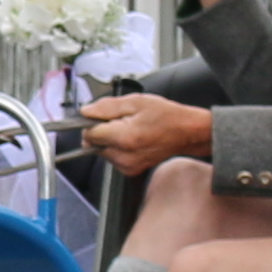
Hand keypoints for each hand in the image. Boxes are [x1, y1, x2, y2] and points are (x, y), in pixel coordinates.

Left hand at [71, 93, 205, 177]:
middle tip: (120, 121)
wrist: (186, 133)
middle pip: (93, 143)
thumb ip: (107, 107)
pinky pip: (111, 157)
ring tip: (129, 129)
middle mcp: (124, 156)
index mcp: (124, 137)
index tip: (103, 116)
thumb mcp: (136, 101)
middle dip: (101, 130)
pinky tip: (131, 140)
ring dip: (108, 139)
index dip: (92, 122)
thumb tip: (85, 112)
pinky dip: (116, 148)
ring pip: (101, 151)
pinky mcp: (129, 170)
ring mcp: (127, 166)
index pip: (89, 133)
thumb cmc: (166, 116)